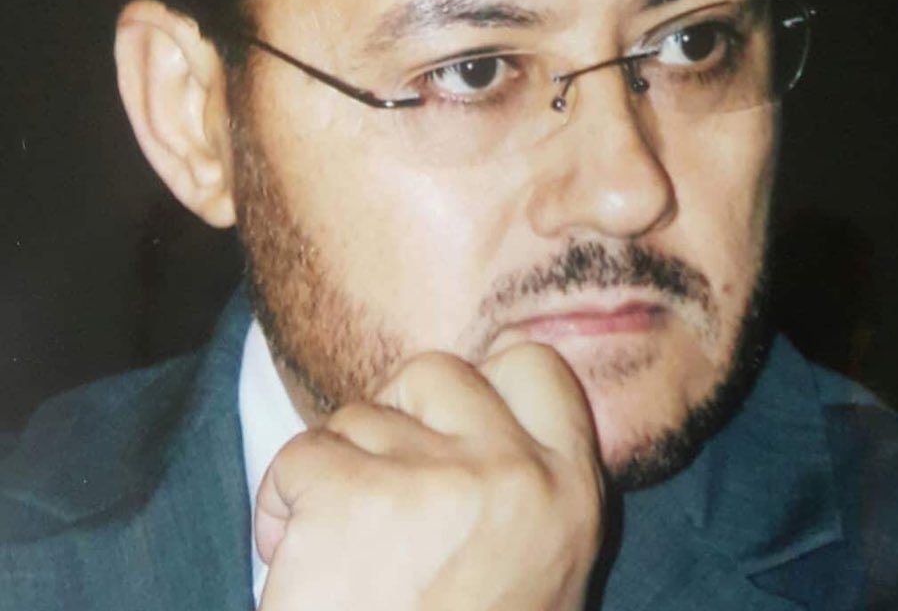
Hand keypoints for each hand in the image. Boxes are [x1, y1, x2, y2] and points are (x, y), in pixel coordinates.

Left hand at [255, 343, 604, 610]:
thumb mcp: (532, 575)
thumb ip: (516, 491)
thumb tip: (463, 417)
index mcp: (570, 494)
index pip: (534, 368)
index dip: (484, 381)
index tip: (444, 422)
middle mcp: (516, 474)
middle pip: (434, 373)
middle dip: (392, 418)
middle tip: (374, 488)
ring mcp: (437, 482)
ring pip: (359, 417)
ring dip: (333, 472)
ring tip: (336, 554)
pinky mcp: (354, 499)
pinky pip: (302, 456)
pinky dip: (282, 504)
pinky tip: (291, 561)